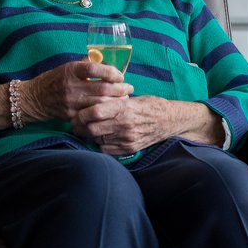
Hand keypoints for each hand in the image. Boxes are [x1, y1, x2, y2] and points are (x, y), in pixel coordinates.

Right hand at [21, 59, 132, 122]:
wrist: (34, 98)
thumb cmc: (56, 80)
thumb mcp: (68, 67)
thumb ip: (87, 64)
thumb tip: (107, 61)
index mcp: (71, 71)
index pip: (94, 69)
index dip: (111, 72)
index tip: (120, 75)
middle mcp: (71, 86)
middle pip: (102, 88)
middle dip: (121, 89)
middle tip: (130, 88)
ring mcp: (71, 102)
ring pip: (100, 103)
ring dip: (116, 101)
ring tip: (125, 98)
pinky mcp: (71, 115)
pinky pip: (93, 114)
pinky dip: (105, 112)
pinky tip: (113, 109)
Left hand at [72, 96, 223, 156]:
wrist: (170, 121)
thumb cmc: (151, 105)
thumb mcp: (133, 98)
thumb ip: (113, 101)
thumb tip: (91, 102)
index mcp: (125, 107)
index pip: (94, 111)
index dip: (81, 114)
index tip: (77, 113)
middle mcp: (125, 124)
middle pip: (91, 128)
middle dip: (80, 127)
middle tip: (76, 124)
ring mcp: (127, 138)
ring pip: (97, 139)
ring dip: (89, 136)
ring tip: (87, 130)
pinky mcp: (129, 147)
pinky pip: (106, 149)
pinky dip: (99, 144)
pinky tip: (100, 138)